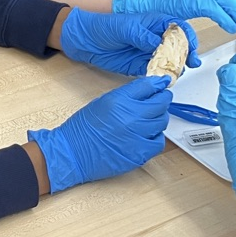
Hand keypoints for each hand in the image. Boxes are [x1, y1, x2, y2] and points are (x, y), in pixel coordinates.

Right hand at [28, 76, 171, 192]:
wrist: (72, 153)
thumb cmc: (83, 129)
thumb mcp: (103, 102)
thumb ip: (127, 95)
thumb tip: (147, 88)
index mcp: (119, 100)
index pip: (148, 86)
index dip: (158, 84)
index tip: (163, 83)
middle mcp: (130, 116)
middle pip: (160, 103)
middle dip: (162, 100)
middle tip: (159, 101)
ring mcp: (137, 136)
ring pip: (162, 122)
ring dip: (159, 118)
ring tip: (149, 119)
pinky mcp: (139, 153)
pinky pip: (159, 142)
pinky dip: (156, 137)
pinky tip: (148, 135)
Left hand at [60, 8, 198, 76]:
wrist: (85, 41)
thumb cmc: (103, 26)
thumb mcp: (124, 28)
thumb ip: (142, 36)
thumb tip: (158, 43)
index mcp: (154, 23)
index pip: (178, 28)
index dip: (187, 37)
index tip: (190, 47)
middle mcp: (154, 38)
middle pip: (177, 46)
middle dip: (186, 54)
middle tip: (189, 63)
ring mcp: (148, 53)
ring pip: (169, 61)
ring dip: (174, 67)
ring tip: (176, 73)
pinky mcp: (140, 66)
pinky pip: (155, 72)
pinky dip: (160, 76)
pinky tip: (163, 79)